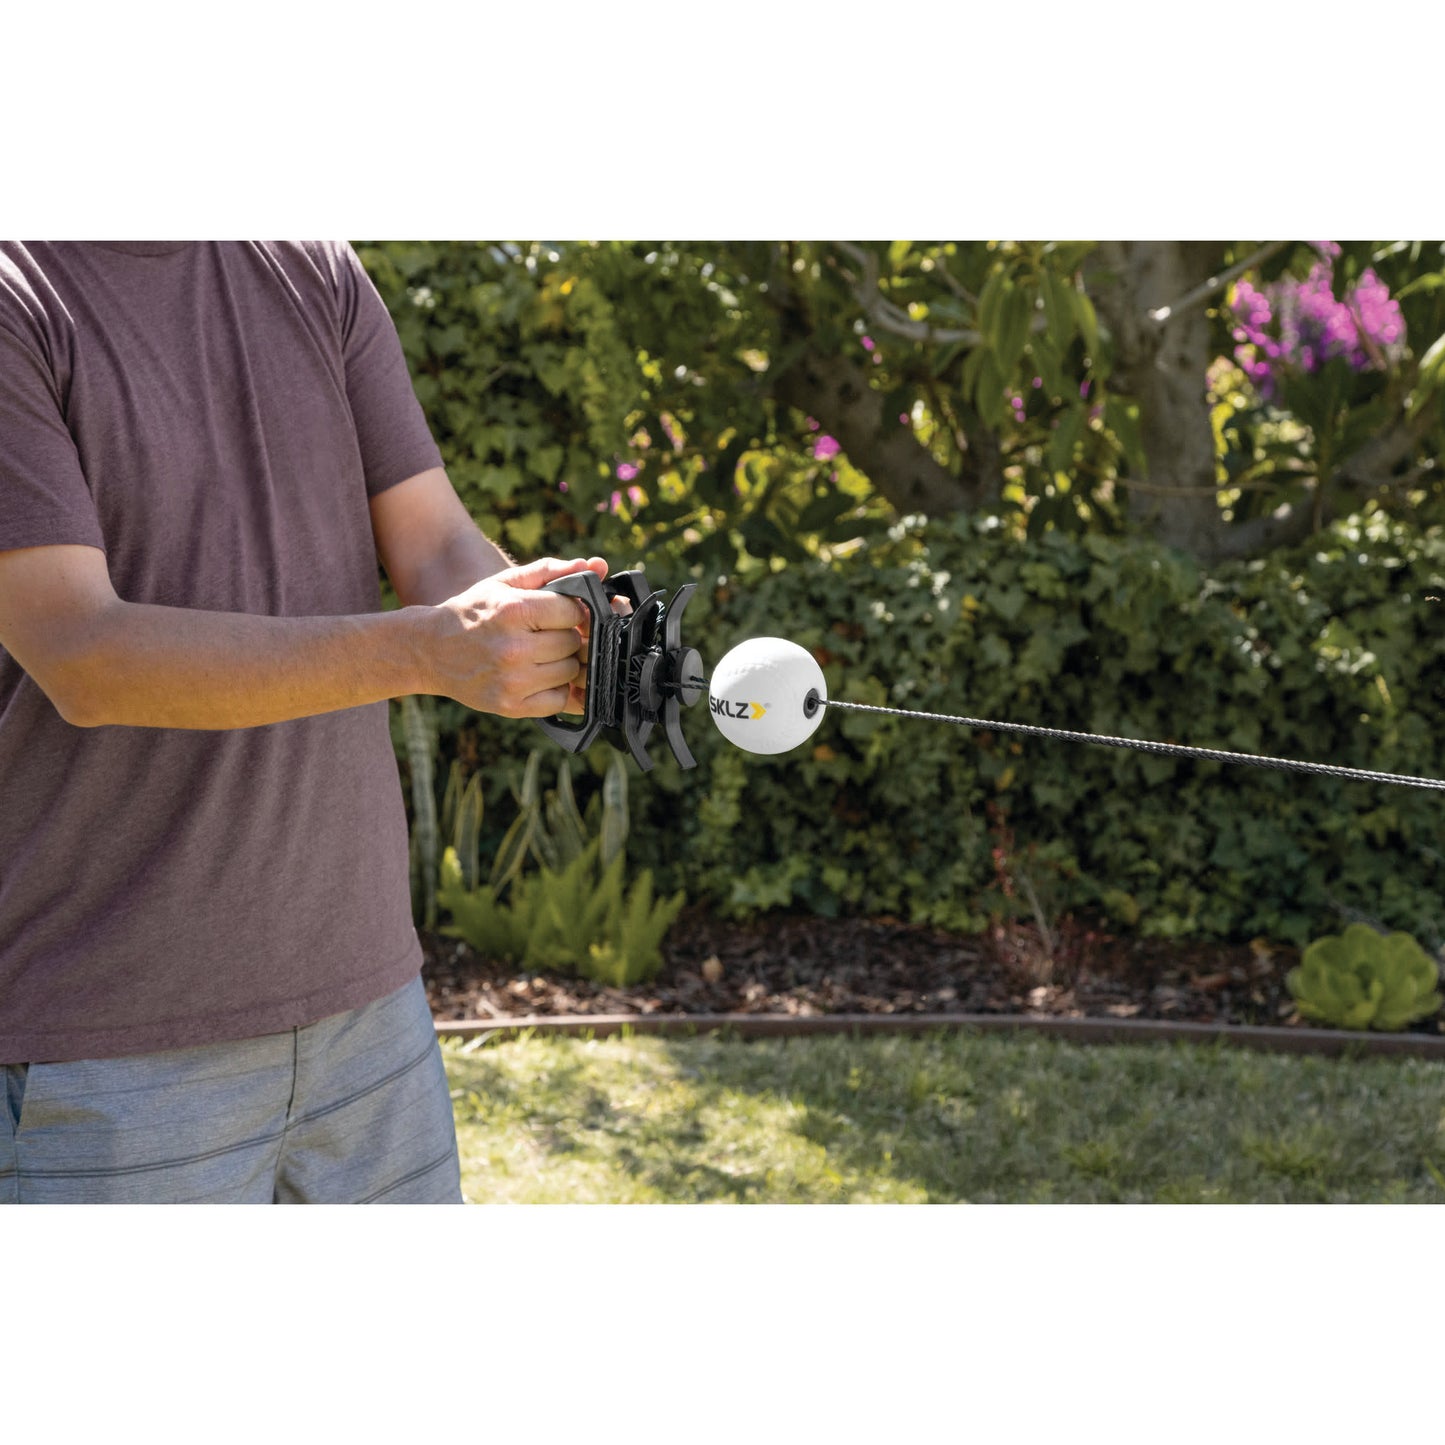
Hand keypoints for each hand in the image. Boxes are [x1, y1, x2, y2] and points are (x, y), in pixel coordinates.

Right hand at [423, 556, 609, 717]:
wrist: (429, 651)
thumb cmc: (472, 613)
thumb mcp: (504, 584)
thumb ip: (548, 572)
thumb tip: (590, 566)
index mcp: (512, 611)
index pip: (573, 612)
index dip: (572, 611)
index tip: (561, 613)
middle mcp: (513, 648)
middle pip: (572, 643)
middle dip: (566, 636)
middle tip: (546, 634)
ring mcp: (512, 681)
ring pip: (569, 672)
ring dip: (562, 662)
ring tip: (540, 654)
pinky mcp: (510, 706)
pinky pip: (558, 701)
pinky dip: (555, 690)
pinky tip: (536, 675)